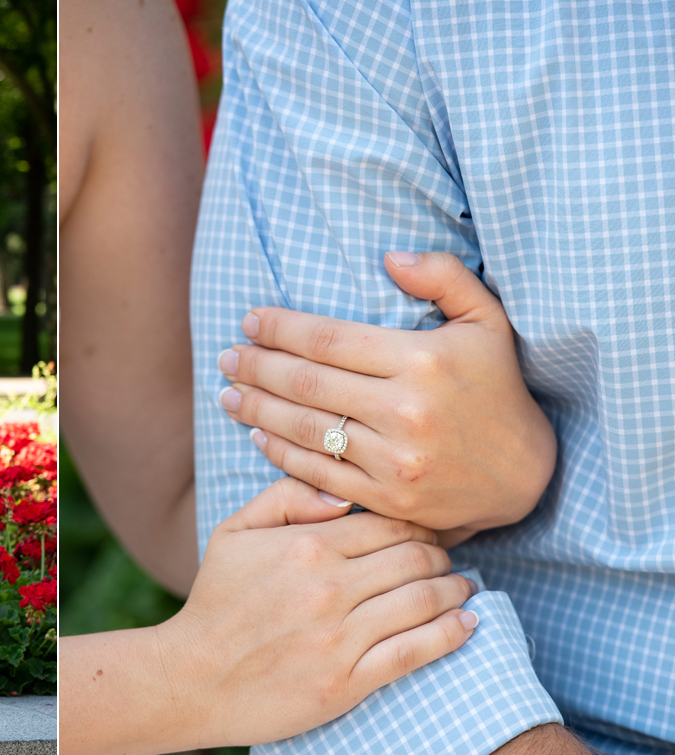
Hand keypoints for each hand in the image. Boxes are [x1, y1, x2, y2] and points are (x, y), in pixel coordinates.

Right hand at [160, 478, 478, 747]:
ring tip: (464, 588)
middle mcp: (329, 588)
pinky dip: (452, 634)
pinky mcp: (348, 681)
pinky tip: (467, 624)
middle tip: (450, 559)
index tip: (429, 530)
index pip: (390, 523)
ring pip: (425, 600)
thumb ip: (285, 498)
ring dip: (456, 591)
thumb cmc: (215, 604)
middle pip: (416, 558)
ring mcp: (341, 637)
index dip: (420, 523)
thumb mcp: (233, 533)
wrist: (190, 679)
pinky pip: (417, 650)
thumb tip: (344, 494)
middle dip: (443, 555)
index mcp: (306, 546)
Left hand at [217, 251, 555, 542]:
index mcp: (422, 360)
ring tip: (228, 393)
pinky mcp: (388, 497)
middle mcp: (405, 410)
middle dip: (256, 367)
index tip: (250, 320)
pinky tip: (258, 434)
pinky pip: (318, 471)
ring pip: (304, 428)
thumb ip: (445, 277)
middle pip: (305, 383)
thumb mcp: (487, 322)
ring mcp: (395, 459)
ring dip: (256, 409)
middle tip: (227, 356)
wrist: (528, 475)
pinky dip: (281, 452)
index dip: (280, 328)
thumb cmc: (498, 388)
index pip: (327, 339)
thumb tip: (389, 257)